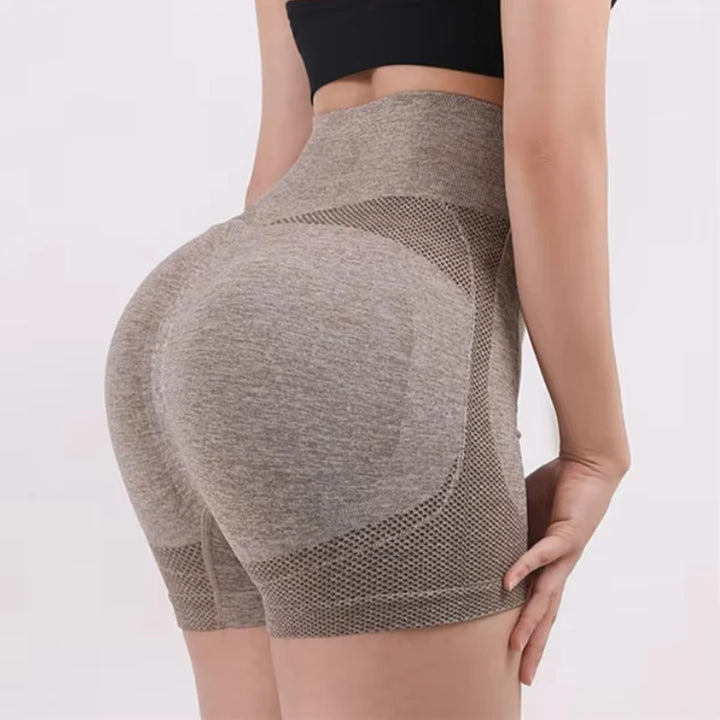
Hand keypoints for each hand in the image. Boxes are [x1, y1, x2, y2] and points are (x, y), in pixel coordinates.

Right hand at [503, 453, 627, 685]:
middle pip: (545, 612)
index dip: (528, 630)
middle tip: (522, 675)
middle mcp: (559, 565)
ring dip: (530, 621)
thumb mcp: (522, 514)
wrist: (589, 463)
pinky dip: (524, 568)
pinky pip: (542, 554)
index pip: (537, 604)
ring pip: (546, 595)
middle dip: (534, 644)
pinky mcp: (566, 534)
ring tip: (515, 644)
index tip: (516, 656)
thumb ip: (505, 528)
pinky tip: (508, 583)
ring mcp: (564, 553)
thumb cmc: (557, 486)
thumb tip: (475, 532)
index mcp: (547, 562)